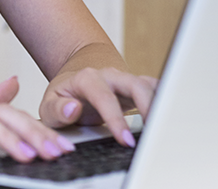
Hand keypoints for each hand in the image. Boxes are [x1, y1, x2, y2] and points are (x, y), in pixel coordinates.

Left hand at [39, 67, 157, 146]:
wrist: (75, 81)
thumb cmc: (63, 97)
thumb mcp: (49, 106)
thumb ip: (57, 110)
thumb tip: (72, 109)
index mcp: (86, 78)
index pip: (104, 96)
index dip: (115, 118)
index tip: (124, 140)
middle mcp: (110, 76)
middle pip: (135, 85)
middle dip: (148, 108)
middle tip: (152, 135)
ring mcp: (126, 80)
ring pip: (150, 86)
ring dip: (161, 105)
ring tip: (164, 129)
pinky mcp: (138, 87)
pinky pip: (157, 90)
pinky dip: (166, 102)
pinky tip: (169, 120)